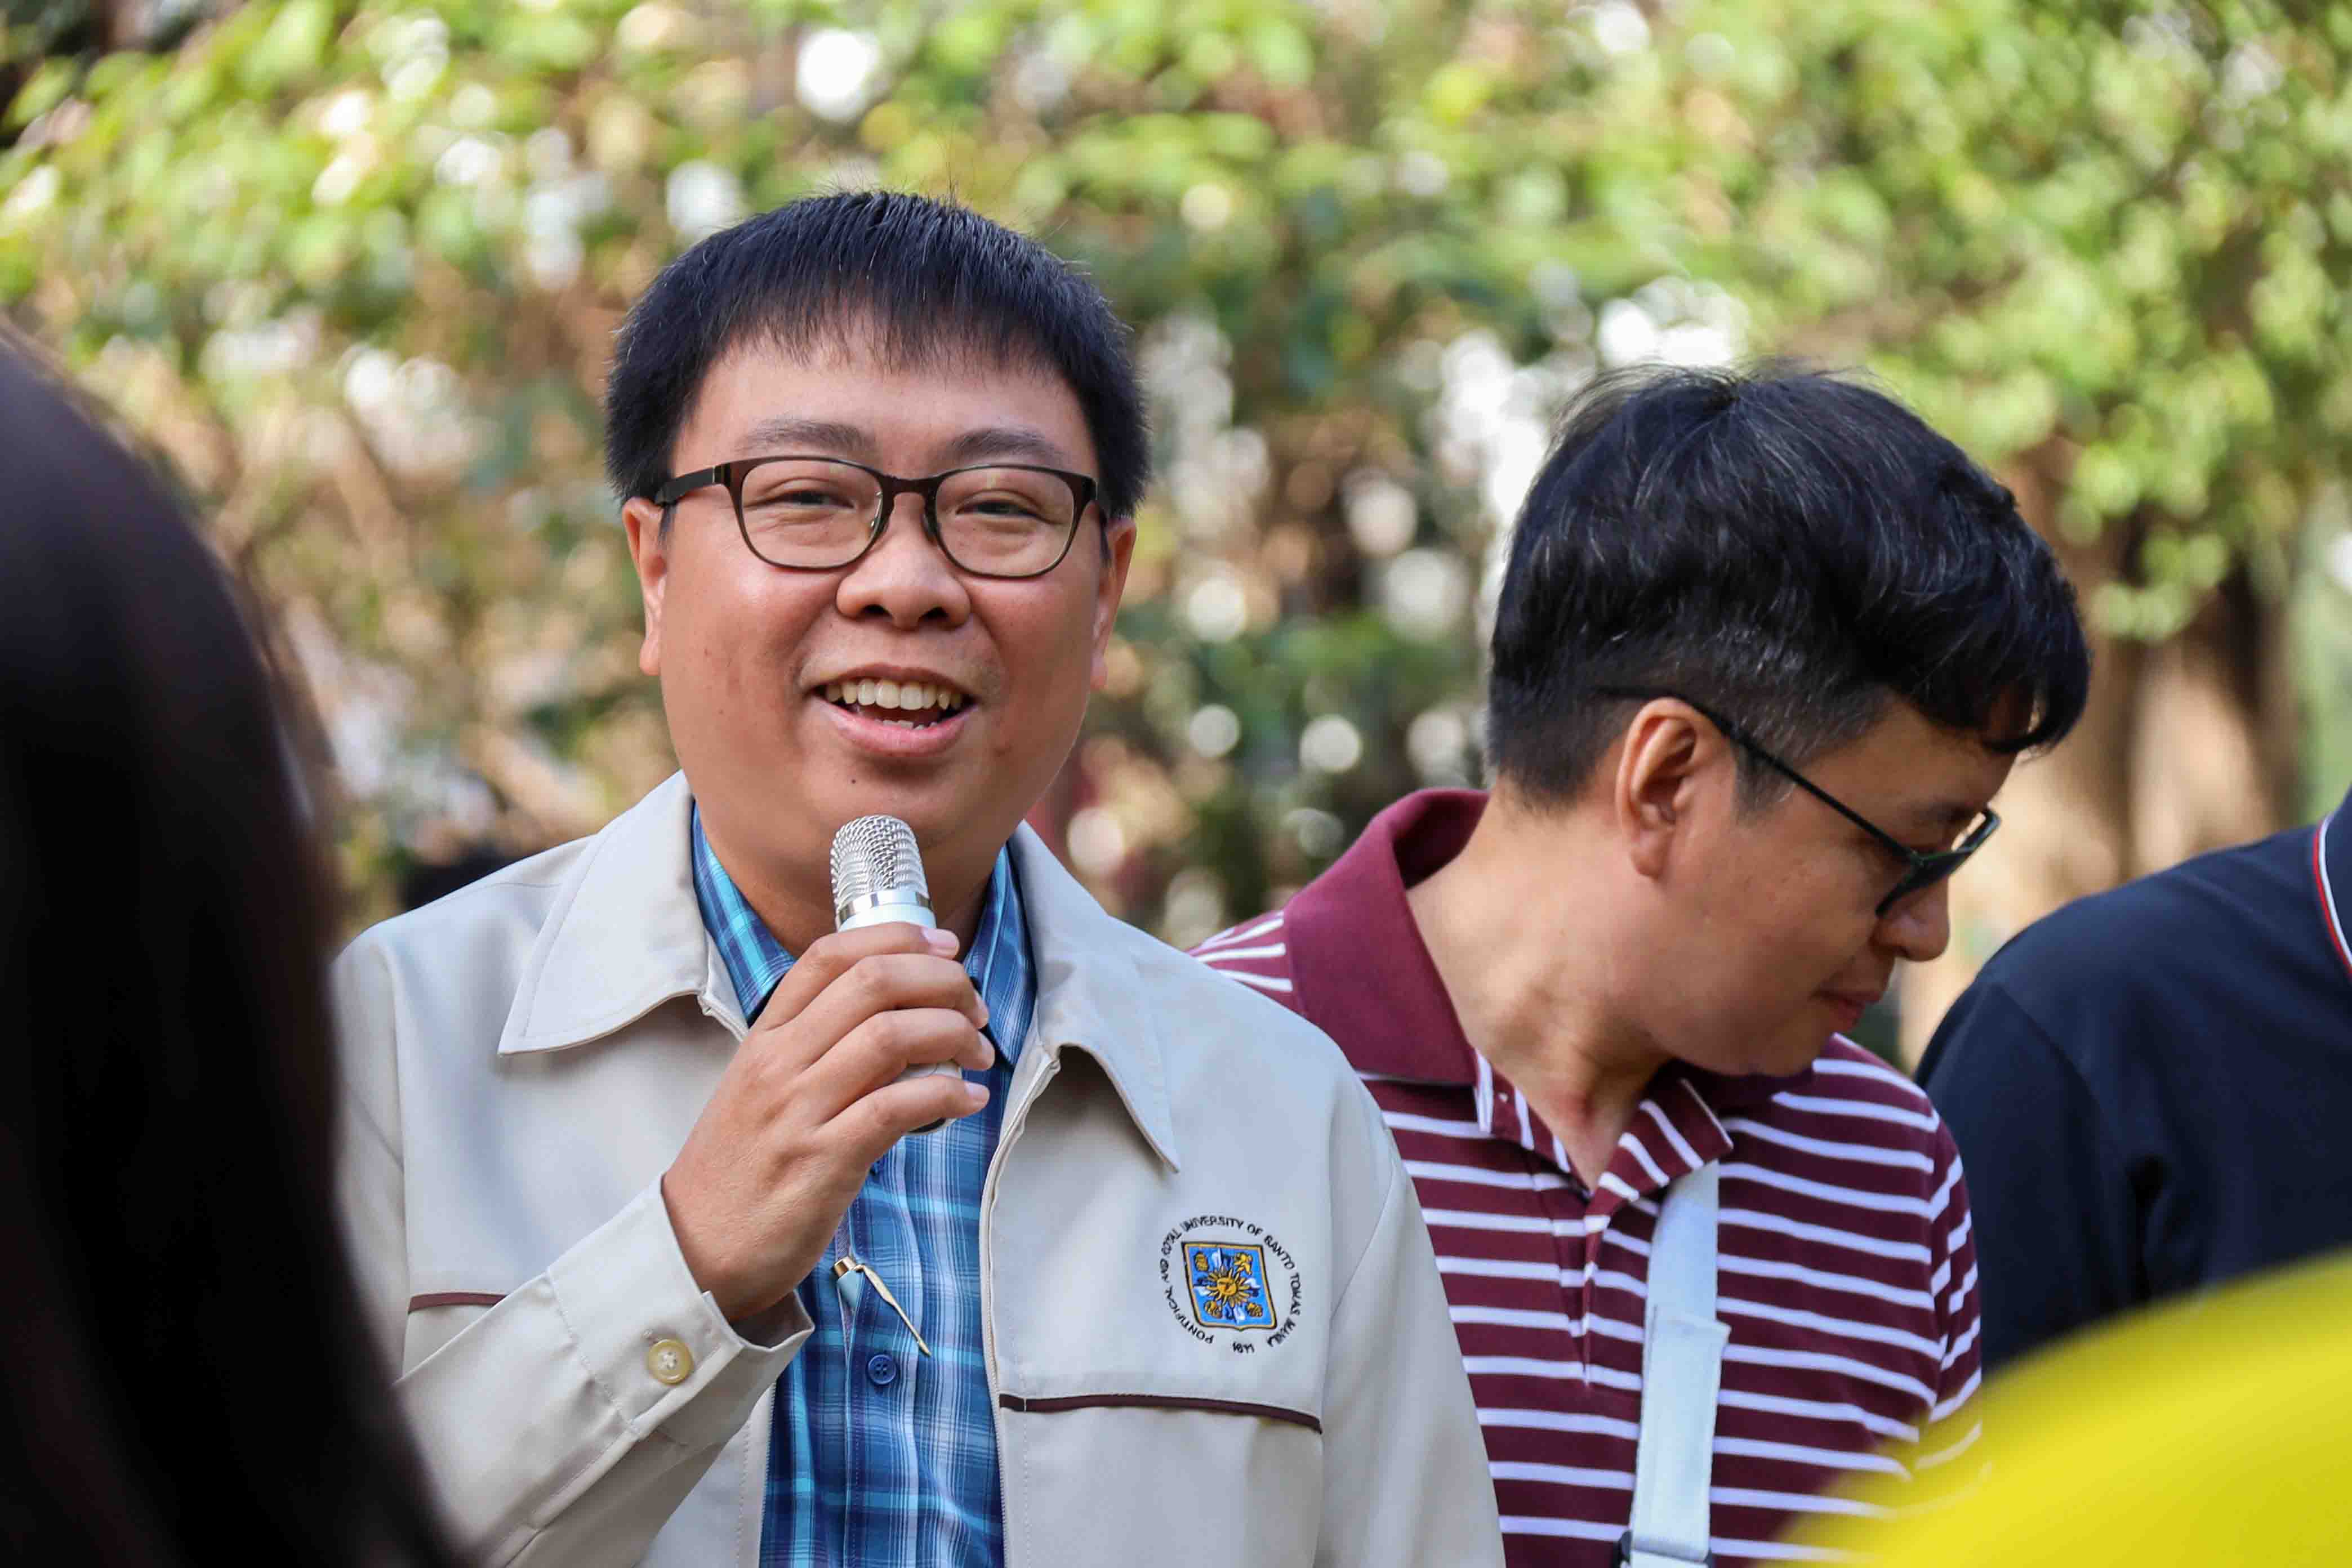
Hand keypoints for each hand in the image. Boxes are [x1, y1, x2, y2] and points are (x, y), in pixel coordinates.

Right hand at [661, 922, 993, 1321]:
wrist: (696, 1248)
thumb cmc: (741, 1168)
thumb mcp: (762, 1088)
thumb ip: (818, 1048)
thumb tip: (899, 1017)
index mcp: (765, 1037)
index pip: (830, 955)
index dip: (897, 938)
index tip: (944, 947)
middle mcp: (779, 1062)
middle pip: (872, 982)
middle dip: (942, 982)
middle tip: (974, 1008)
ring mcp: (799, 1110)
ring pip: (890, 1036)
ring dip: (953, 1034)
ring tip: (978, 1053)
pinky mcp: (823, 1161)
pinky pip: (896, 1108)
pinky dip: (946, 1094)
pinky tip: (969, 1100)